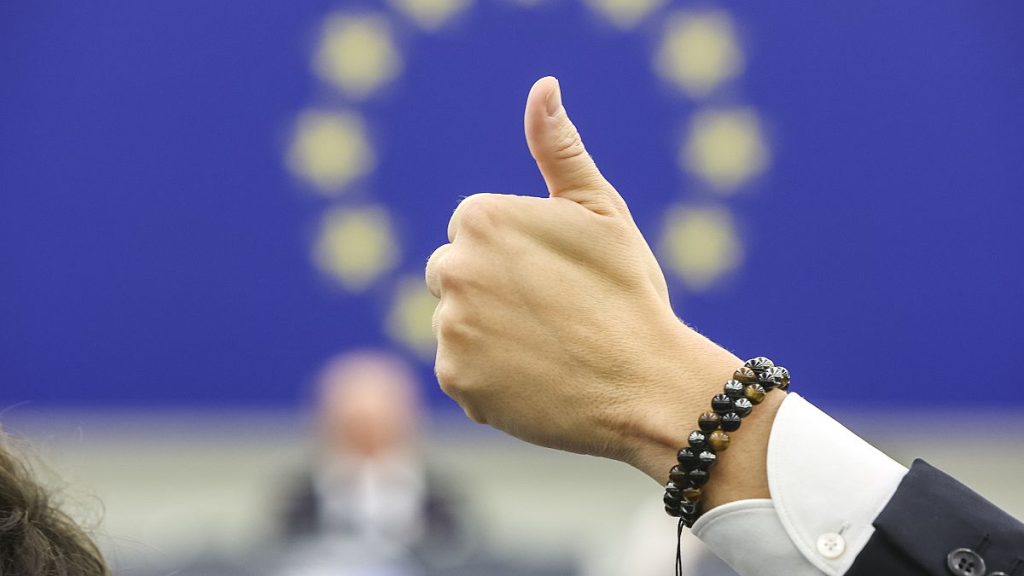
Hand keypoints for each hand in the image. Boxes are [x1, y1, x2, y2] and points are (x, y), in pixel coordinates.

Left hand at [425, 78, 778, 503]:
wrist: (646, 384)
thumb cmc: (627, 292)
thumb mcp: (600, 210)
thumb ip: (559, 149)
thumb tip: (542, 87)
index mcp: (480, 220)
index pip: (474, 232)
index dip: (518, 254)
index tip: (556, 276)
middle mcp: (451, 270)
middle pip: (456, 276)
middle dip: (492, 290)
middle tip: (552, 314)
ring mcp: (449, 330)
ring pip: (459, 326)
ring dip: (490, 335)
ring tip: (549, 348)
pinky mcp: (454, 382)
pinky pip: (463, 371)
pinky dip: (490, 378)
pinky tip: (536, 378)